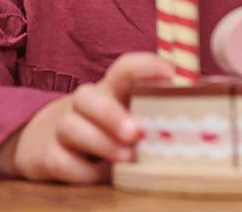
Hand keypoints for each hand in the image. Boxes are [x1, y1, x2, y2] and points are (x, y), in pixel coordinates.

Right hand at [0, 52, 171, 182]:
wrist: (44, 141)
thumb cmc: (102, 127)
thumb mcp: (125, 112)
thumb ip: (154, 111)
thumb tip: (197, 109)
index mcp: (109, 88)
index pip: (123, 67)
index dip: (145, 65)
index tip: (170, 73)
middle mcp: (84, 103)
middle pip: (89, 97)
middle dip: (112, 114)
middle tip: (137, 133)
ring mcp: (61, 128)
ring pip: (72, 127)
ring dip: (101, 143)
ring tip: (126, 158)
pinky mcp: (47, 156)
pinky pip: (62, 161)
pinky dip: (83, 171)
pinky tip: (101, 175)